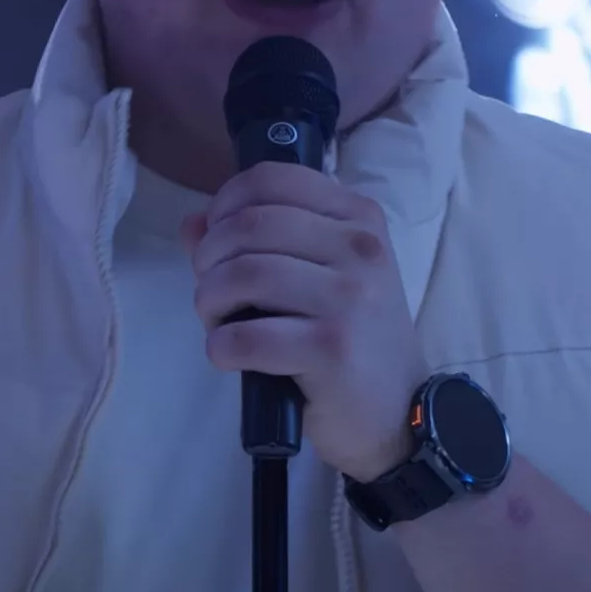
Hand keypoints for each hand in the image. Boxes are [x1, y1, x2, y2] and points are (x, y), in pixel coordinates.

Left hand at [182, 161, 427, 480]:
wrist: (398, 412)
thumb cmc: (354, 338)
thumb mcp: (321, 276)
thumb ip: (256, 242)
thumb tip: (192, 223)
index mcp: (359, 218)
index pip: (273, 179)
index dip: (225, 203)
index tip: (216, 239)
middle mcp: (361, 248)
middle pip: (249, 224)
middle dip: (209, 258)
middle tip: (212, 290)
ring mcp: (350, 298)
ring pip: (244, 275)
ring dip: (210, 301)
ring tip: (218, 321)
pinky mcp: (332, 349)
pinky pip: (247, 336)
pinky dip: (221, 345)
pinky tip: (229, 354)